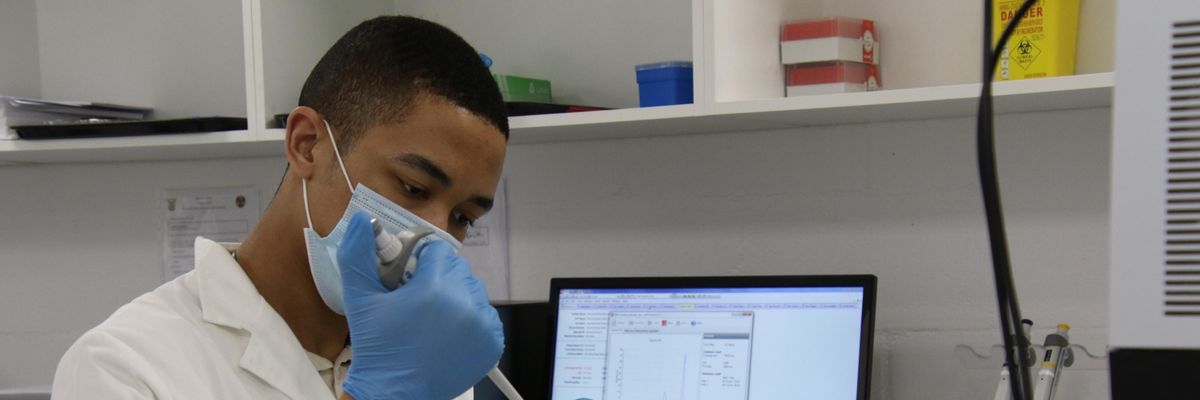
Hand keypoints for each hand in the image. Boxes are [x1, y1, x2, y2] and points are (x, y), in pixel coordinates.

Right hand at [336, 211, 503, 399]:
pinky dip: (471, 317)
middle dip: (438, 277)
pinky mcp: (492, 342)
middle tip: (418, 299)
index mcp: (434, 288)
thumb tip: (360, 221)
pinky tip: (448, 329)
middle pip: (456, 268)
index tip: (408, 278)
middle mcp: (464, 303)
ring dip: (455, 295)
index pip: (437, 250)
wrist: (396, 393)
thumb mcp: (360, 299)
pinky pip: (486, 313)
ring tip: (433, 316)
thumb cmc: (378, 348)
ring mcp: (482, 324)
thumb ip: (358, 255)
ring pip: (472, 288)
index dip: (420, 261)